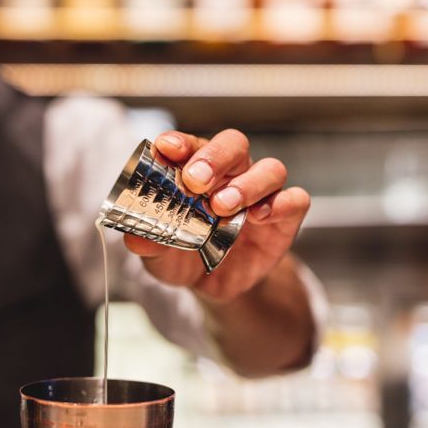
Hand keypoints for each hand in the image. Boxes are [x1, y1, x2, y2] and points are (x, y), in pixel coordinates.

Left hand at [124, 129, 310, 302]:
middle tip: (195, 180)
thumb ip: (148, 242)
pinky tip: (259, 217)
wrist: (213, 284)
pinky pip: (294, 199)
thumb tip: (133, 238)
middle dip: (214, 157)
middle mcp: (230, 174)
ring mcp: (259, 193)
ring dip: (246, 184)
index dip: (180, 142)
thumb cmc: (183, 254)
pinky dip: (281, 203)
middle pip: (233, 145)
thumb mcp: (158, 255)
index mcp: (195, 171)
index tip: (166, 148)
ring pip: (269, 169)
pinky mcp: (283, 217)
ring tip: (223, 206)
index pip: (190, 145)